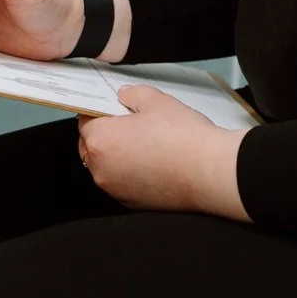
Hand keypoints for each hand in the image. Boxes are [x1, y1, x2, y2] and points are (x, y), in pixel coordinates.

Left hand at [75, 86, 249, 219]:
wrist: (211, 172)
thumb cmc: (184, 138)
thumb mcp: (155, 100)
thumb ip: (131, 94)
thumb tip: (123, 95)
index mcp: (100, 141)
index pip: (85, 120)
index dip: (99, 110)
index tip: (112, 108)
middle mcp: (101, 169)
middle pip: (91, 145)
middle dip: (105, 133)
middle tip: (130, 124)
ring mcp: (115, 189)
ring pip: (106, 166)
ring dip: (117, 155)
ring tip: (145, 144)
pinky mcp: (132, 203)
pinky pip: (122, 182)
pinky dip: (130, 173)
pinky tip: (153, 162)